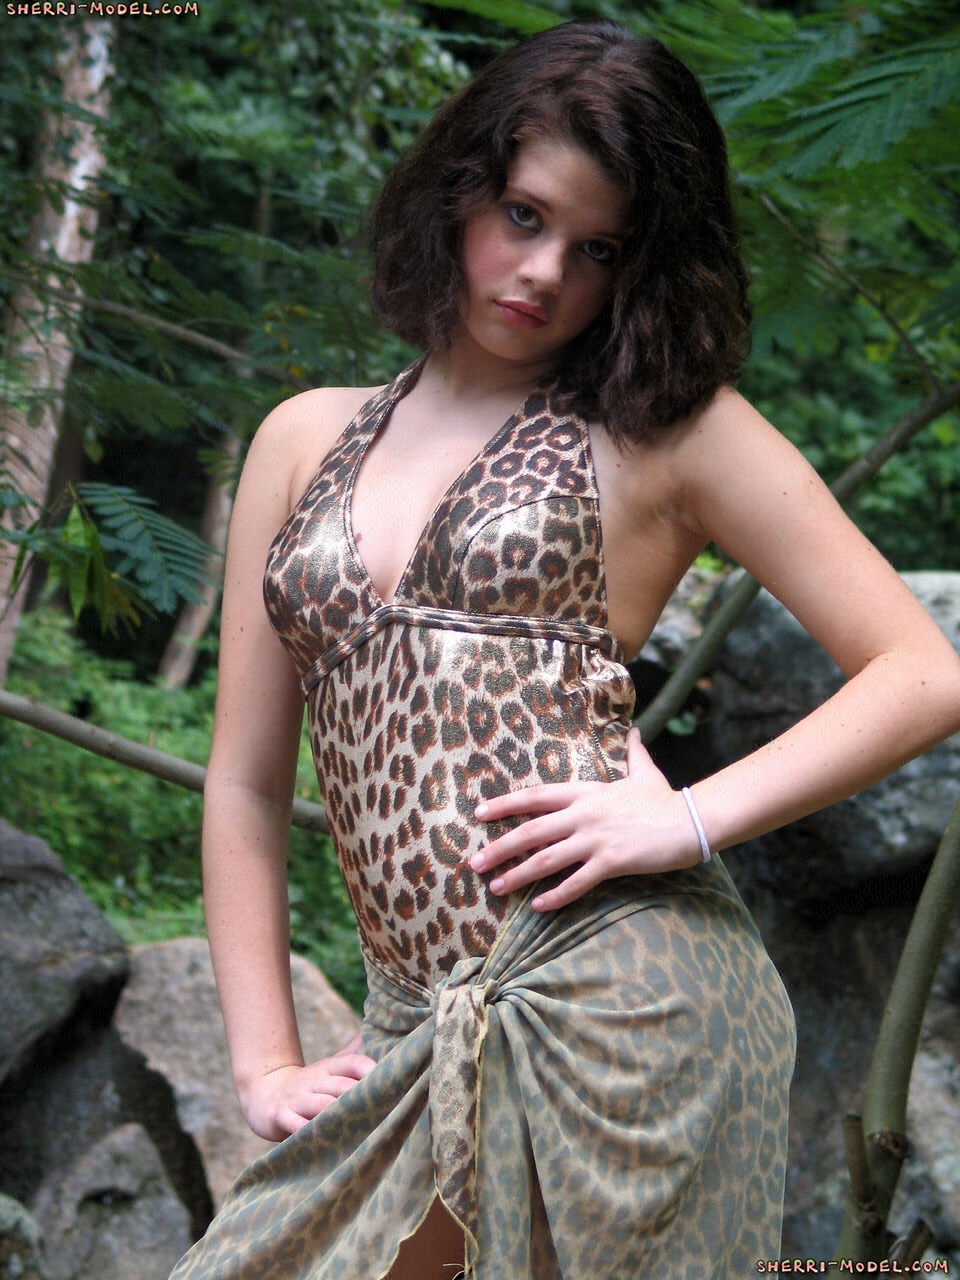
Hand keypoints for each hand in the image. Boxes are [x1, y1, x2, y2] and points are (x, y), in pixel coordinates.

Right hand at [237, 1033, 375, 1140]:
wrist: (263, 1093)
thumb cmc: (309, 1085)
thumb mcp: (330, 1067)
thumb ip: (353, 1055)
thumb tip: (379, 1032)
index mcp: (329, 1068)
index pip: (353, 1063)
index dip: (371, 1070)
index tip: (394, 1082)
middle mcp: (315, 1080)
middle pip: (341, 1085)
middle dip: (361, 1097)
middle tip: (387, 1110)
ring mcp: (297, 1098)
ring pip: (321, 1105)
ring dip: (339, 1115)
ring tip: (360, 1126)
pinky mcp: (280, 1116)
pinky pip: (293, 1124)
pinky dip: (305, 1131)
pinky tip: (321, 1139)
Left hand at [470, 728, 701, 910]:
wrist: (691, 821)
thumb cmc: (664, 798)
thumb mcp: (644, 772)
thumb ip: (633, 753)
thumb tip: (633, 732)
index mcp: (586, 792)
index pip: (536, 796)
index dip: (506, 804)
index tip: (480, 813)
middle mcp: (584, 814)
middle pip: (531, 831)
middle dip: (500, 847)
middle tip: (475, 863)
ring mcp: (596, 839)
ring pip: (547, 859)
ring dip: (518, 875)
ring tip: (496, 888)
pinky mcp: (611, 862)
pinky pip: (576, 883)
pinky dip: (555, 896)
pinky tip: (538, 908)